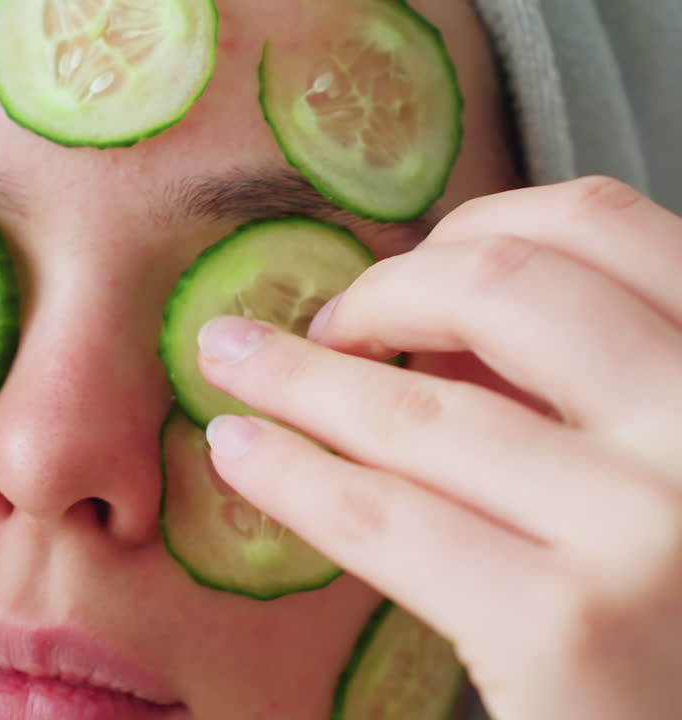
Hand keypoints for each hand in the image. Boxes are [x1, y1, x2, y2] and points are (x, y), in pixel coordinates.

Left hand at [196, 176, 681, 719]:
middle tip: (326, 326)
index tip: (407, 273)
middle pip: (504, 287)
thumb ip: (584, 387)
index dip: (478, 228)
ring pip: (418, 407)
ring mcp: (652, 527)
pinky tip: (239, 451)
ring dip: (295, 374)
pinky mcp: (567, 627)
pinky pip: (383, 516)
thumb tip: (428, 332)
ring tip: (232, 362)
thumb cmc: (675, 617)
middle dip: (382, 291)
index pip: (602, 223)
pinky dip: (289, 473)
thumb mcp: (667, 463)